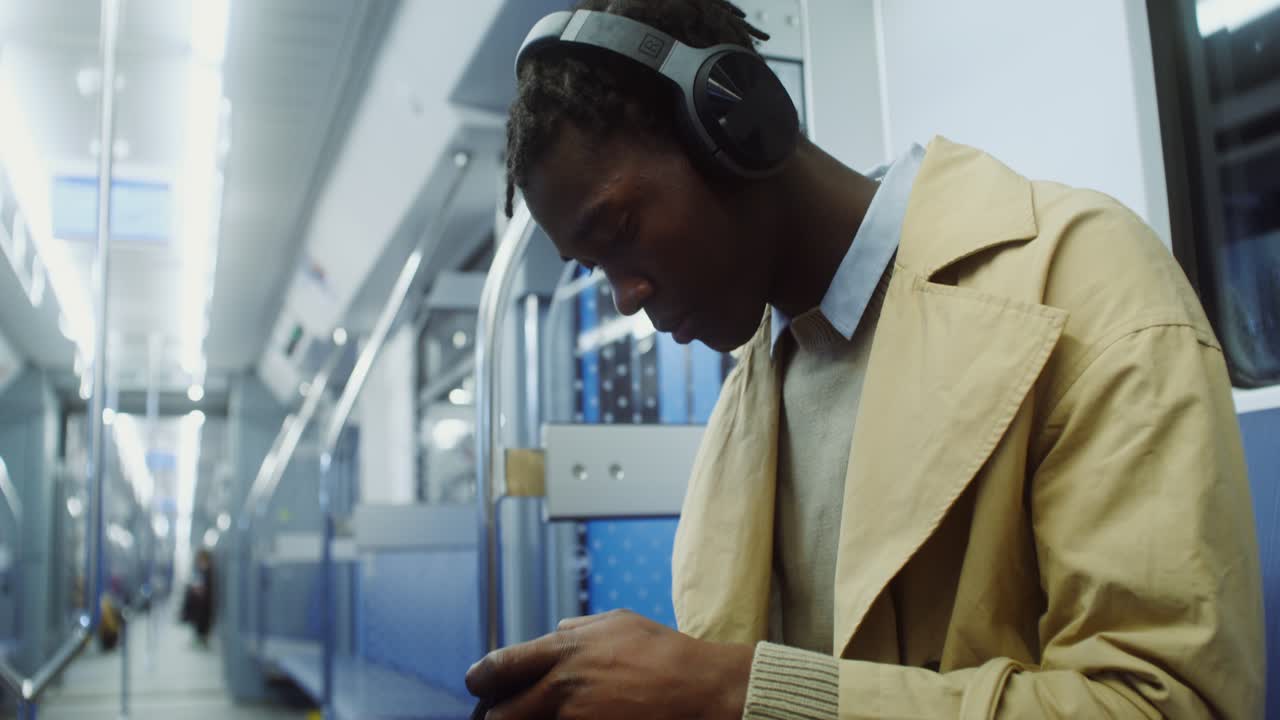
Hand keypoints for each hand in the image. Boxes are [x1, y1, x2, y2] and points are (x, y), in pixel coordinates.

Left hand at [465, 609, 753, 719]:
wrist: (703, 691)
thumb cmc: (665, 654)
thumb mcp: (619, 623)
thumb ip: (577, 631)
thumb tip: (552, 633)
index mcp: (563, 651)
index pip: (498, 667)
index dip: (481, 681)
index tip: (480, 688)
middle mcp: (562, 686)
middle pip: (501, 714)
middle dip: (496, 718)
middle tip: (502, 717)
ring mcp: (575, 719)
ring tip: (545, 719)